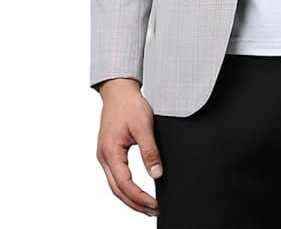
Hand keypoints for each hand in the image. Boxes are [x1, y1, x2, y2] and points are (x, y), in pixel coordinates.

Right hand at [95, 79, 161, 216]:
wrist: (119, 90)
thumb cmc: (129, 104)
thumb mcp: (143, 126)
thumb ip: (150, 151)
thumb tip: (157, 173)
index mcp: (110, 152)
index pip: (125, 184)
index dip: (140, 197)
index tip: (155, 204)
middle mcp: (104, 157)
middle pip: (118, 191)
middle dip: (135, 204)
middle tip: (154, 210)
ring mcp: (105, 156)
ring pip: (115, 186)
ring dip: (131, 198)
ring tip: (148, 206)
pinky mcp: (109, 153)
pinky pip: (116, 177)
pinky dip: (126, 188)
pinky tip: (137, 191)